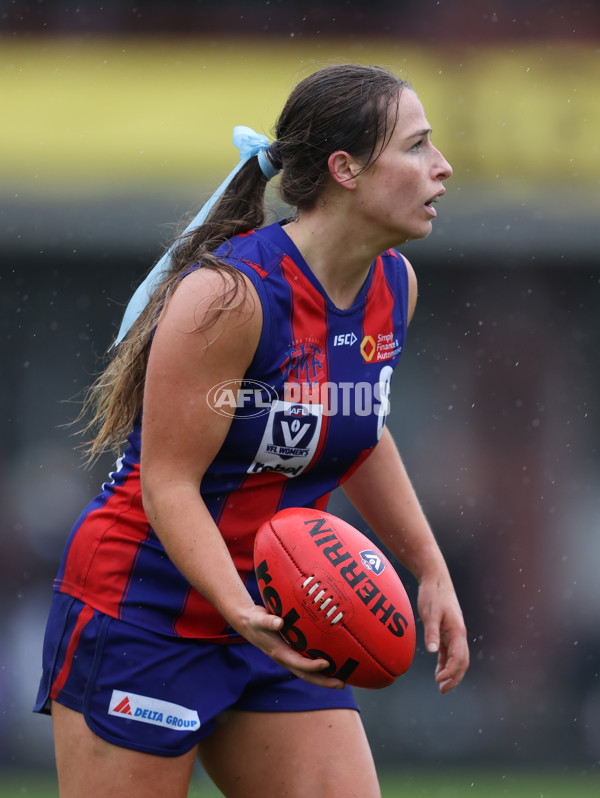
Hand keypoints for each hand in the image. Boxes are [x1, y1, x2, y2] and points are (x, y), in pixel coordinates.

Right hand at [236, 604, 345, 689]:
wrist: (248, 623)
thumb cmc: (255, 621)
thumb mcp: (259, 619)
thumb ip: (268, 621)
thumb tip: (279, 623)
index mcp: (279, 652)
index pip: (298, 663)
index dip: (312, 665)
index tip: (326, 663)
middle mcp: (285, 659)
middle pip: (306, 675)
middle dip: (324, 681)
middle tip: (341, 683)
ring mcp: (289, 657)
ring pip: (308, 672)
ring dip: (324, 678)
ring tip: (342, 679)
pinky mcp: (292, 653)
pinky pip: (307, 663)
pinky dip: (319, 667)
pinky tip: (333, 664)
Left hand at [417, 573, 468, 693]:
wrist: (435, 578)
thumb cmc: (432, 594)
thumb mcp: (430, 613)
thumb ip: (431, 632)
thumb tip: (433, 652)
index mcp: (457, 631)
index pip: (458, 658)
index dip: (451, 672)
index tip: (439, 681)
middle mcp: (459, 634)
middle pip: (462, 661)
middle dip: (454, 677)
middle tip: (442, 690)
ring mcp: (454, 633)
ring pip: (457, 658)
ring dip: (451, 672)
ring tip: (441, 685)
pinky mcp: (447, 630)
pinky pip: (450, 651)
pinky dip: (446, 662)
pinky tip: (438, 670)